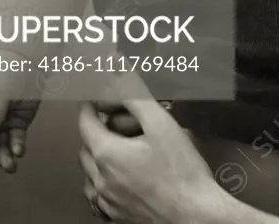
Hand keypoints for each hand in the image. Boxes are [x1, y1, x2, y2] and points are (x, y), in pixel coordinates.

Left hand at [79, 84, 220, 223]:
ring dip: (98, 158)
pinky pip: (99, 197)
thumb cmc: (181, 171)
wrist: (194, 215)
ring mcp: (108, 203)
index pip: (85, 123)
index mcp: (107, 155)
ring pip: (90, 175)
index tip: (94, 96)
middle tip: (115, 121)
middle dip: (96, 131)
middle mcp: (101, 180)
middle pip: (86, 149)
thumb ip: (134, 94)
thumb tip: (117, 69)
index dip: (88, 106)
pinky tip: (123, 177)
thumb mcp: (161, 123)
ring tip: (121, 149)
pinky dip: (104, 182)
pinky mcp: (117, 217)